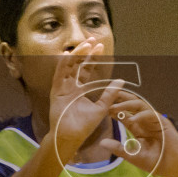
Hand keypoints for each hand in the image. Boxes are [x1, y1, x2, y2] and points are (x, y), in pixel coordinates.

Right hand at [48, 41, 125, 161]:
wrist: (71, 137)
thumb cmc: (84, 126)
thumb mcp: (101, 107)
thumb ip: (109, 93)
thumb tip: (121, 80)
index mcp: (80, 89)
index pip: (87, 69)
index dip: (93, 58)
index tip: (101, 47)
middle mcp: (70, 86)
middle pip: (77, 64)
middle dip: (85, 52)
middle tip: (93, 39)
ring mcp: (62, 88)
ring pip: (68, 66)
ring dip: (76, 55)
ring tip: (85, 44)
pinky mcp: (56, 91)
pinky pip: (59, 75)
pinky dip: (62, 65)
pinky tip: (67, 55)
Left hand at [99, 92, 177, 176]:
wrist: (173, 167)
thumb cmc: (156, 162)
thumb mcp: (132, 156)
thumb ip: (118, 148)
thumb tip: (102, 142)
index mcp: (138, 128)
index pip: (124, 114)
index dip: (113, 109)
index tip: (101, 106)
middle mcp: (145, 121)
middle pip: (131, 105)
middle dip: (119, 99)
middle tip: (106, 95)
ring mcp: (154, 120)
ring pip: (140, 106)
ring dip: (126, 105)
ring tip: (113, 107)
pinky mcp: (163, 122)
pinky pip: (150, 114)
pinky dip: (140, 116)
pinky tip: (131, 119)